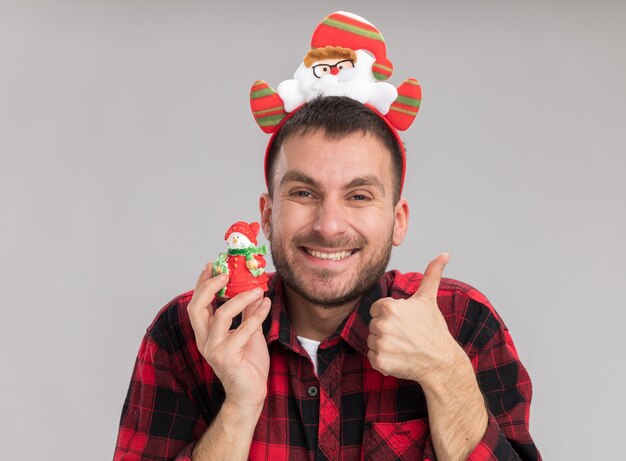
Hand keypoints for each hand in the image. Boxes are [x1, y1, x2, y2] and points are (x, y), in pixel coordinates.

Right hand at [187, 263, 271, 410]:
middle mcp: (204, 340)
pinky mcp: (227, 357)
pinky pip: (243, 330)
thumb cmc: (247, 363)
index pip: (197, 304)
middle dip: (209, 286)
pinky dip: (257, 315)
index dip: (202, 283)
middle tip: (227, 273)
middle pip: (196, 307)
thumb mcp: (248, 332)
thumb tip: (253, 290)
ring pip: (221, 315)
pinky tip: (267, 305)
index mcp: (205, 333)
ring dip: (241, 298)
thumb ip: (247, 312)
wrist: (250, 393)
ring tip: (258, 289)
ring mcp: (213, 349)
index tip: (212, 265)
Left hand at [367, 253, 462, 384]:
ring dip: (383, 344)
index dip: (389, 315)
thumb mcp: (429, 300)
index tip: (404, 322)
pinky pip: (372, 357)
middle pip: (373, 324)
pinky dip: (382, 359)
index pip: (376, 309)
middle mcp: (383, 324)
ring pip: (371, 340)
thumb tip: (444, 254)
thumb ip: (431, 274)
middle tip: (405, 335)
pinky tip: (398, 357)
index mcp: (390, 307)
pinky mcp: (380, 362)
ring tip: (402, 346)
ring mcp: (381, 344)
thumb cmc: (434, 330)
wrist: (441, 362)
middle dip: (386, 329)